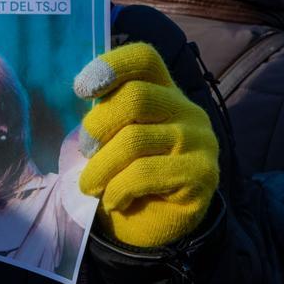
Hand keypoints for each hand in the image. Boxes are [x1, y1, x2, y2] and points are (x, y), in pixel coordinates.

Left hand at [73, 42, 218, 248]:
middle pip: (135, 97)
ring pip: (135, 140)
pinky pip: (144, 174)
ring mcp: (199, 140)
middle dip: (98, 125)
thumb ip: (104, 114)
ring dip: (101, 166)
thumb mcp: (112, 137)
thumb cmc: (126, 173)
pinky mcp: (202, 174)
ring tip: (89, 184)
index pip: (145, 58)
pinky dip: (118, 189)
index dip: (112, 65)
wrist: (154, 225)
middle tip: (84, 150)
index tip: (83, 90)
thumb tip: (81, 96)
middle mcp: (187, 109)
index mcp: (163, 90)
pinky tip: (113, 200)